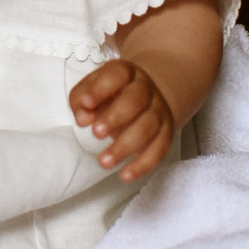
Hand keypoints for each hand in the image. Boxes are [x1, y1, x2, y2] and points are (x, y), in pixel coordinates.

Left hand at [70, 59, 177, 180]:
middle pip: (135, 100)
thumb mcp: (95, 88)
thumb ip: (82, 99)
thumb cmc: (114, 93)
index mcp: (126, 73)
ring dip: (126, 146)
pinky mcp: (166, 133)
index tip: (86, 103)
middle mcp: (146, 90)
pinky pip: (159, 149)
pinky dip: (143, 164)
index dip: (100, 88)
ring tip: (103, 161)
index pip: (117, 75)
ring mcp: (158, 111)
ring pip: (148, 127)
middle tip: (96, 133)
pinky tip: (125, 175)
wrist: (149, 95)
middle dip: (115, 117)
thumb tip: (82, 117)